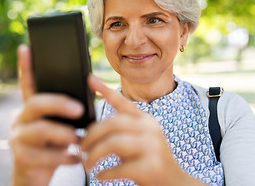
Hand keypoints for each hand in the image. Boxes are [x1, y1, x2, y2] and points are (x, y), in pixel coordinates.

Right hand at [10, 45, 83, 185]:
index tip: (26, 47)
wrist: (36, 177)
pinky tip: (76, 158)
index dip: (26, 67)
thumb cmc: (54, 146)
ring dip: (64, 134)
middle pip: (35, 103)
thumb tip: (93, 92)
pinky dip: (64, 157)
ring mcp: (18, 137)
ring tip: (79, 139)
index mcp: (33, 108)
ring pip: (40, 130)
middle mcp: (21, 119)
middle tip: (78, 110)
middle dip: (59, 104)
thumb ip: (69, 111)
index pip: (28, 84)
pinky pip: (44, 156)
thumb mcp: (62, 126)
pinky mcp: (21, 158)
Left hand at [82, 75, 205, 185]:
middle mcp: (150, 129)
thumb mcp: (138, 140)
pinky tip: (100, 176)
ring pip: (113, 143)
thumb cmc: (149, 161)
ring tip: (86, 164)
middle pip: (112, 123)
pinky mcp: (151, 167)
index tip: (89, 79)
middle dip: (90, 136)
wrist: (175, 184)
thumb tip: (91, 130)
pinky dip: (105, 173)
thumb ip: (121, 132)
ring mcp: (153, 147)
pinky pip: (120, 167)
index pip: (123, 102)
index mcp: (145, 120)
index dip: (105, 90)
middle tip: (79, 148)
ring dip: (94, 154)